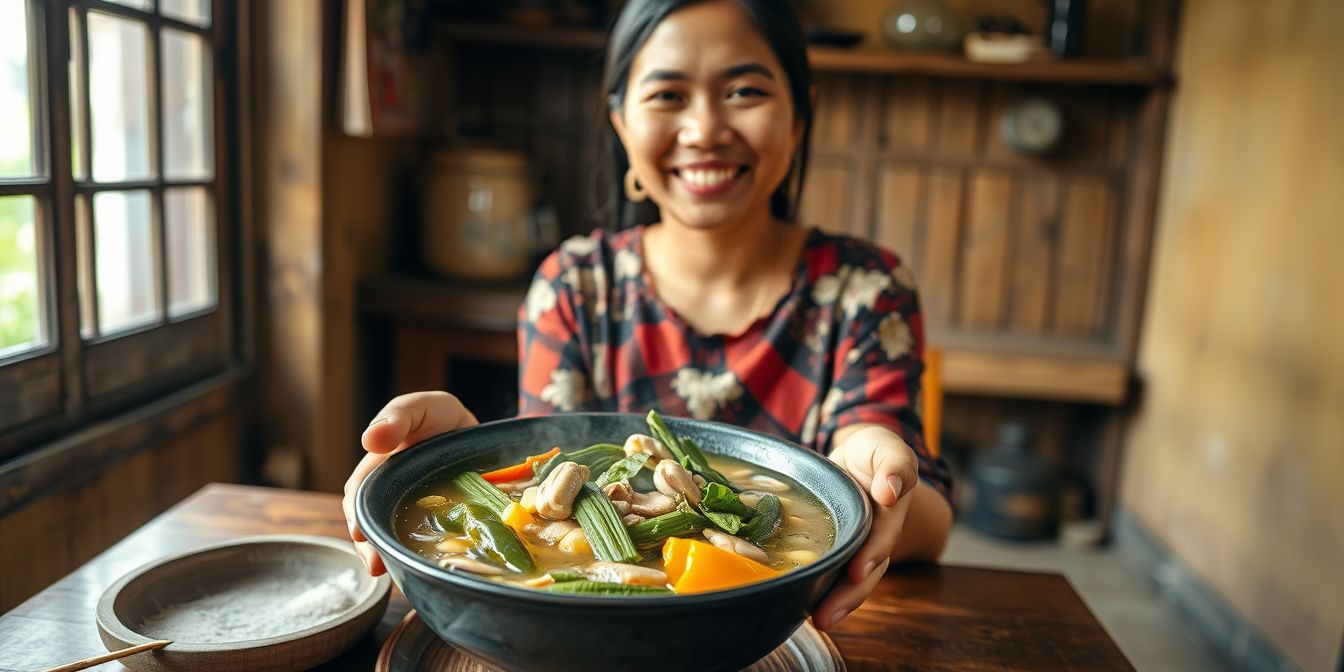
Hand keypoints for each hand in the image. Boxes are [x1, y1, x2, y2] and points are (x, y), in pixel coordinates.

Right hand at [343, 391, 478, 575]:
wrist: (480, 435)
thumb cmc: (442, 418)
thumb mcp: (422, 407)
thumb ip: (399, 416)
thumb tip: (370, 440)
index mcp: (377, 469)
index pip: (359, 494)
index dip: (356, 513)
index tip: (359, 532)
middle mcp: (386, 494)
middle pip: (368, 521)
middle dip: (367, 543)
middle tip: (375, 562)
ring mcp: (408, 513)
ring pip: (389, 537)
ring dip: (385, 554)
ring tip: (388, 571)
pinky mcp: (434, 526)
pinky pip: (417, 545)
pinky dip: (413, 556)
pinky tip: (417, 568)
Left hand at [812, 424, 918, 630]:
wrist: (859, 457)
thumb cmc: (874, 452)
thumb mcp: (887, 446)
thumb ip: (895, 464)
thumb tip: (891, 491)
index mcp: (890, 511)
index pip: (883, 536)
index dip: (872, 554)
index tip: (858, 571)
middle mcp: (876, 535)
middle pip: (867, 570)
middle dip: (848, 595)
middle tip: (825, 616)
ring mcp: (857, 545)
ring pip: (850, 580)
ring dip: (835, 602)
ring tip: (817, 621)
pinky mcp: (836, 548)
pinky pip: (831, 572)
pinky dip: (820, 590)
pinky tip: (801, 607)